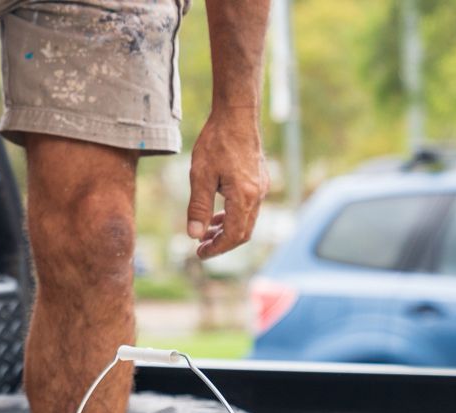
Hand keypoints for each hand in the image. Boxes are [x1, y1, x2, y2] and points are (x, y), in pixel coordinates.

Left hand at [186, 108, 267, 258]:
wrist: (237, 116)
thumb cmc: (216, 142)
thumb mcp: (200, 176)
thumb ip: (199, 207)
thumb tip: (194, 235)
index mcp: (244, 197)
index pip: (233, 236)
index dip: (216, 248)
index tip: (199, 253)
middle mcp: (257, 195)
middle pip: (243, 232)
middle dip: (222, 243)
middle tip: (200, 247)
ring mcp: (261, 187)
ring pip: (247, 220)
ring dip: (227, 230)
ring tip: (206, 233)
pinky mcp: (259, 180)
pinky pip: (249, 207)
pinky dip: (233, 216)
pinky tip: (218, 214)